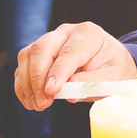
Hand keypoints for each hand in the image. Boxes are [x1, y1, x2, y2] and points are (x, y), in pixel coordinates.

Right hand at [15, 22, 136, 110]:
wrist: (110, 62)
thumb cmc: (113, 68)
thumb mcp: (114, 77)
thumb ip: (93, 82)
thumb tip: (69, 91)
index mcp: (88, 34)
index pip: (69, 51)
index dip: (58, 71)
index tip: (51, 91)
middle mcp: (66, 32)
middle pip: (42, 49)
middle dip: (38, 78)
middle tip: (43, 103)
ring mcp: (50, 40)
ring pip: (27, 55)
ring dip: (27, 83)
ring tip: (37, 105)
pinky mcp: (39, 52)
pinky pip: (24, 65)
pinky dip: (23, 85)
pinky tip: (30, 101)